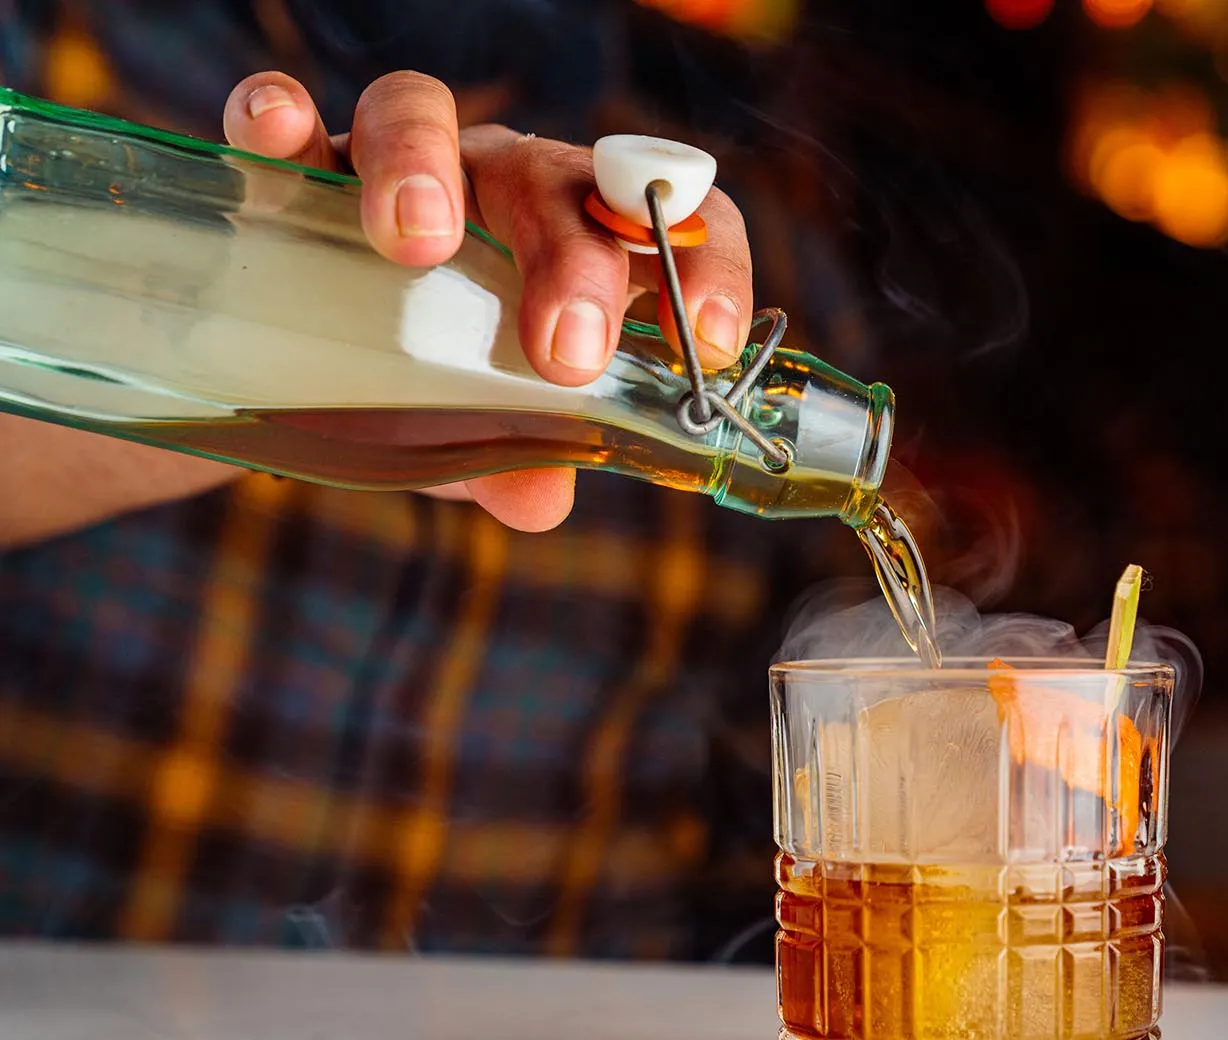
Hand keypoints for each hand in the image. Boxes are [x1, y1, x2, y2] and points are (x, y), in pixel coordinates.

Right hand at [222, 70, 755, 531]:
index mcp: (574, 238)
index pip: (668, 222)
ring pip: (422, 114)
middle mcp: (495, 185)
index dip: (705, 266)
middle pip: (549, 179)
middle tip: (563, 353)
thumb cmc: (432, 390)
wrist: (314, 378)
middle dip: (570, 258)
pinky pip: (286, 117)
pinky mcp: (292, 163)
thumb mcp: (485, 436)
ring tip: (415, 244)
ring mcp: (395, 165)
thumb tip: (539, 497)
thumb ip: (519, 457)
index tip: (709, 344)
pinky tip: (279, 134)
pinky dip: (280, 114)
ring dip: (423, 167)